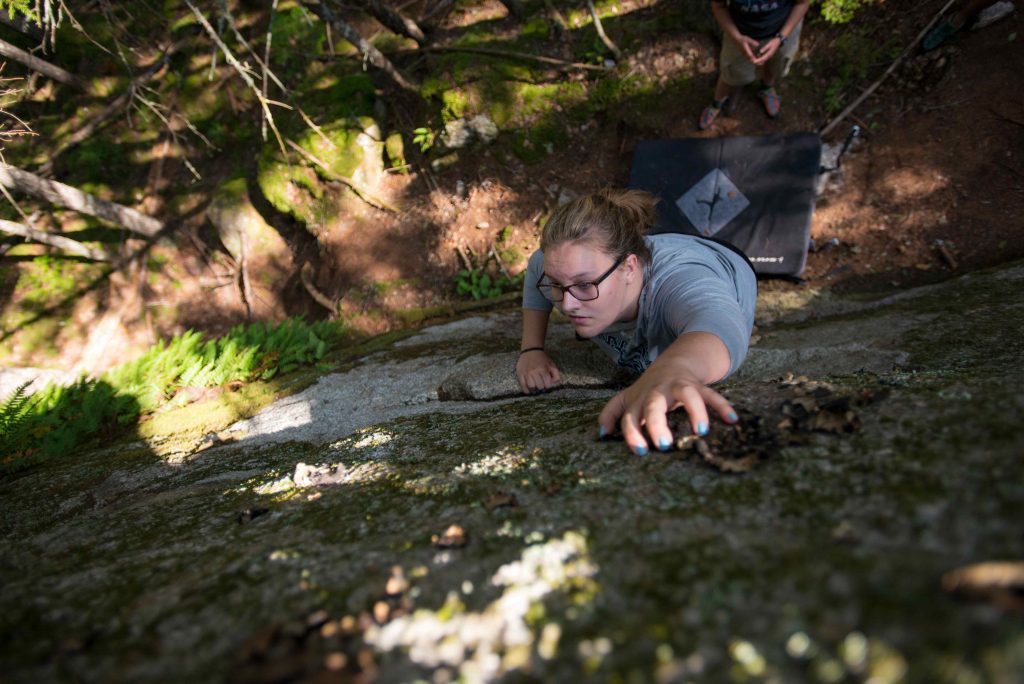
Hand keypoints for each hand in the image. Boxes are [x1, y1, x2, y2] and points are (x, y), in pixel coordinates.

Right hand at [516, 350, 560, 393]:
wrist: (530, 350)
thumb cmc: (542, 359)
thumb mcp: (552, 365)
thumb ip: (556, 375)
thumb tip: (553, 383)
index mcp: (543, 369)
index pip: (547, 384)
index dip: (548, 385)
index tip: (546, 383)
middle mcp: (534, 371)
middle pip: (539, 386)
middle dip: (542, 387)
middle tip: (541, 384)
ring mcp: (526, 373)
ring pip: (531, 387)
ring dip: (535, 389)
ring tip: (535, 387)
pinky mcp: (520, 374)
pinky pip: (523, 386)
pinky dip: (527, 390)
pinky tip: (529, 390)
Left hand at [597, 364, 737, 455]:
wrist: (675, 362)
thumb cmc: (648, 389)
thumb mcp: (627, 399)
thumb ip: (611, 413)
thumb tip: (601, 433)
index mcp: (639, 400)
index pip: (631, 417)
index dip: (633, 433)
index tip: (641, 450)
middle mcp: (657, 393)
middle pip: (655, 405)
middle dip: (657, 424)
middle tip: (663, 445)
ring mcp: (678, 387)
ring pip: (687, 395)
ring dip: (694, 411)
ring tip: (701, 432)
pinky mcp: (698, 386)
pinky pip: (711, 394)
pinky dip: (722, 406)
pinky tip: (732, 420)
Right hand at [737, 34, 760, 62]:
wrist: (736, 40)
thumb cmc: (742, 39)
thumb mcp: (748, 39)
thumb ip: (752, 42)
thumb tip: (758, 44)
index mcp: (746, 50)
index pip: (751, 57)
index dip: (755, 59)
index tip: (759, 61)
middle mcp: (745, 54)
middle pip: (751, 60)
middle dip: (757, 62)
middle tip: (763, 63)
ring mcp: (745, 55)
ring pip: (750, 60)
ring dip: (755, 62)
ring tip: (761, 63)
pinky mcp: (745, 54)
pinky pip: (749, 59)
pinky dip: (754, 60)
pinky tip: (757, 59)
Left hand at [751, 36, 780, 64]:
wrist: (778, 42)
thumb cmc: (774, 42)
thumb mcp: (770, 43)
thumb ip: (765, 48)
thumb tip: (761, 51)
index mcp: (770, 53)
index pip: (763, 58)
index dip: (758, 60)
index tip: (754, 61)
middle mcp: (769, 56)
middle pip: (762, 61)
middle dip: (757, 62)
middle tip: (752, 61)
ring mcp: (769, 56)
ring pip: (763, 61)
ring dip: (758, 61)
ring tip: (753, 60)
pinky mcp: (768, 55)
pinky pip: (763, 59)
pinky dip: (760, 60)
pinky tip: (756, 58)